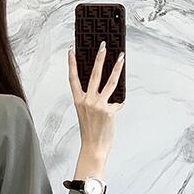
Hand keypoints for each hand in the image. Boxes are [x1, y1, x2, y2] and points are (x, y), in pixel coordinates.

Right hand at [67, 42, 124, 171]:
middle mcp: (87, 101)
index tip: (72, 50)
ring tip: (121, 57)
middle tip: (103, 45)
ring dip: (116, 68)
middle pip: (93, 74)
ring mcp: (97, 105)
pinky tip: (121, 104)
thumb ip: (92, 100)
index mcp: (78, 101)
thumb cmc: (90, 132)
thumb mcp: (86, 113)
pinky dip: (120, 103)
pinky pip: (118, 102)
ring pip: (109, 82)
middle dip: (99, 58)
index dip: (72, 64)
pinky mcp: (108, 111)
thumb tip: (104, 89)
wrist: (93, 147)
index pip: (73, 78)